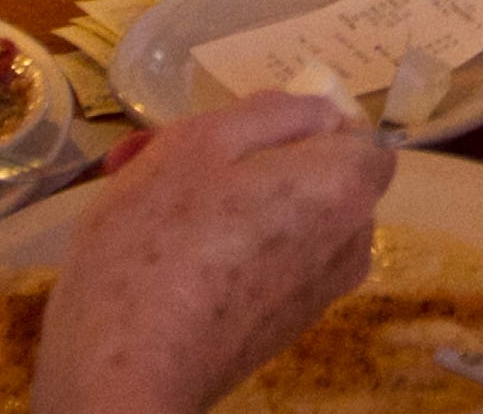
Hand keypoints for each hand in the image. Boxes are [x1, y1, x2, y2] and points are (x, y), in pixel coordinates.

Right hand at [32, 90, 392, 413]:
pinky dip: (221, 244)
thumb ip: (271, 112)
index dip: (297, 123)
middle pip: (309, 173)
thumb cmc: (158, 243)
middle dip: (237, 155)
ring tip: (138, 193)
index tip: (230, 131)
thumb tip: (318, 111)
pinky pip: (264, 260)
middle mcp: (349, 242)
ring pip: (279, 216)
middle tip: (154, 154)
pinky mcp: (280, 327)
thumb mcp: (200, 142)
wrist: (127, 372)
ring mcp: (317, 292)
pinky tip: (155, 248)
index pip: (355, 134)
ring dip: (218, 196)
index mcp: (345, 188)